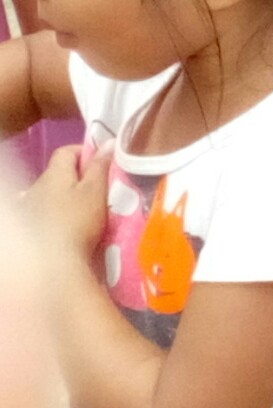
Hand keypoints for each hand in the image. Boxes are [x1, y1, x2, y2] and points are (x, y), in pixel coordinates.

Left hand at [29, 143, 110, 257]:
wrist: (52, 265)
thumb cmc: (77, 223)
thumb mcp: (96, 191)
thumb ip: (101, 166)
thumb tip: (109, 142)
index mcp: (53, 174)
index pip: (67, 151)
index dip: (86, 153)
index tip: (104, 166)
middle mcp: (35, 188)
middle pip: (58, 174)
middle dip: (78, 178)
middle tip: (100, 192)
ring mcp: (27, 210)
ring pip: (50, 195)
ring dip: (65, 199)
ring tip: (85, 213)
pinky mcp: (27, 230)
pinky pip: (44, 214)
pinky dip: (56, 216)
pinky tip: (66, 229)